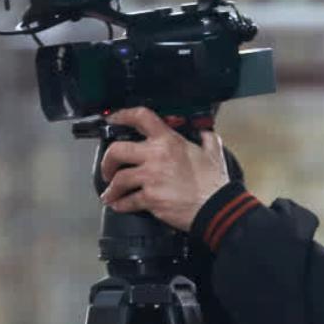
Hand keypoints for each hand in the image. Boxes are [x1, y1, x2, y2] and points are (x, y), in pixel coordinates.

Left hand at [97, 107, 230, 231]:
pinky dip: (120, 204)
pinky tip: (119, 205)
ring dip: (112, 188)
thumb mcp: (214, 152)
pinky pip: (128, 201)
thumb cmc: (214, 183)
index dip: (122, 115)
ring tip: (110, 193)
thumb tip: (204, 132)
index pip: (140, 117)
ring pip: (119, 179)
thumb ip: (206, 138)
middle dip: (107, 161)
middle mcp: (156, 156)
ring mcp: (151, 178)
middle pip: (117, 150)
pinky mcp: (150, 198)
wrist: (216, 207)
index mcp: (169, 141)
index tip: (113, 120)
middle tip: (108, 169)